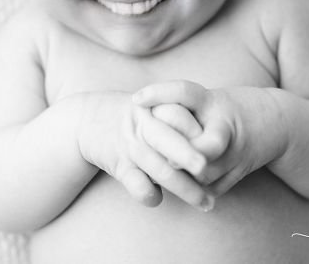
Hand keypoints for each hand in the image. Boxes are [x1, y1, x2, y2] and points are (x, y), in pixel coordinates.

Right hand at [75, 91, 215, 210]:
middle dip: (189, 156)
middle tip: (208, 170)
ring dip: (185, 189)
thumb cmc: (134, 116)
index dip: (200, 132)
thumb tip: (219, 143)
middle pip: (169, 140)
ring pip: (160, 169)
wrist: (88, 120)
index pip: (180, 116)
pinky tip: (161, 199)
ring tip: (207, 203)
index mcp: (156, 107)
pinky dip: (150, 195)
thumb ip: (181, 118)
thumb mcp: (154, 105)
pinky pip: (137, 185)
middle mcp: (144, 125)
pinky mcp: (120, 165)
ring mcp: (132, 146)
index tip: (221, 149)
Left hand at [133, 81, 286, 197]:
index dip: (160, 94)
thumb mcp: (207, 99)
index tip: (136, 100)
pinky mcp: (239, 172)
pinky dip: (194, 189)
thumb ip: (177, 107)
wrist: (277, 122)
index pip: (186, 93)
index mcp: (214, 101)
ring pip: (204, 174)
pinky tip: (179, 186)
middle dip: (183, 158)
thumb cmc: (228, 107)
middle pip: (203, 147)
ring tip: (159, 174)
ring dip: (183, 178)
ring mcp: (236, 152)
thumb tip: (137, 110)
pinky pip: (210, 188)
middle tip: (163, 161)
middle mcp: (226, 126)